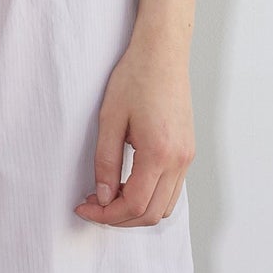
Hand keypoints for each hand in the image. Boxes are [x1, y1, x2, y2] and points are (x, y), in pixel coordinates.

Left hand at [76, 39, 193, 225]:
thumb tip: (103, 197)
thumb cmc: (135, 78)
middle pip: (152, 214)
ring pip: (165, 207)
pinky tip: (127, 184)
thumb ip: (106, 162)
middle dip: (119, 218)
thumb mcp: (109, 119)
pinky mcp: (188, 152)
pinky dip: (150, 198)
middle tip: (93, 205)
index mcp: (159, 153)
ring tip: (108, 195)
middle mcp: (179, 160)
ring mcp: (187, 157)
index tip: (85, 208)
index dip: (106, 215)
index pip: (134, 205)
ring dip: (136, 211)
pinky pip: (172, 190)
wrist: (163, 54)